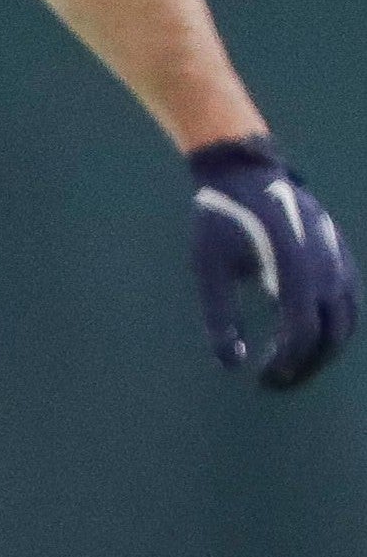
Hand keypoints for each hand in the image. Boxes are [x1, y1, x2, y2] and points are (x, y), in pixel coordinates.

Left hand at [189, 137, 357, 387]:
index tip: (260, 378)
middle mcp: (326, 266)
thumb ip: (220, 317)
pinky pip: (348, 302)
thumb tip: (232, 364)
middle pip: (331, 335)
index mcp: (294, 269)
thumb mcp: (209, 269)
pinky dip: (331, 328)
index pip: (302, 333)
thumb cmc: (221, 221)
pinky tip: (302, 339)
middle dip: (305, 366)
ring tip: (288, 366)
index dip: (285, 363)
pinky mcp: (339, 256)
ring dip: (321, 351)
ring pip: (345, 322)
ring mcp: (339, 260)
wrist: (246, 174)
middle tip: (274, 383)